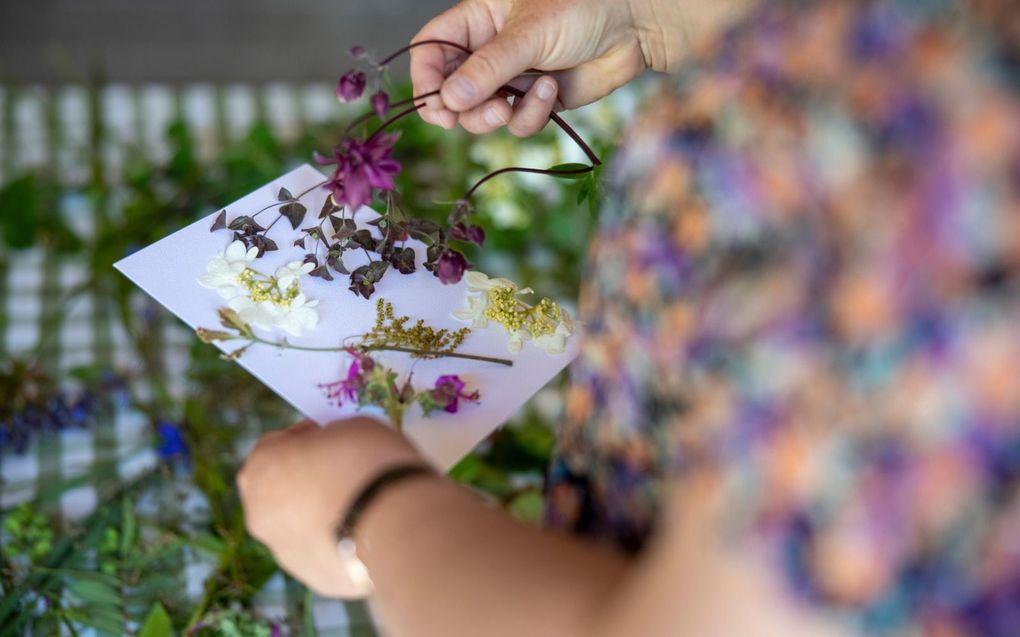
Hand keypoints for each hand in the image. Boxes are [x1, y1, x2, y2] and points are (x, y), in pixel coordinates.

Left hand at [237, 417, 423, 596]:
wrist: (393, 525)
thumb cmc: (370, 463)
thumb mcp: (353, 427)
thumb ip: (333, 437)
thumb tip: (334, 450)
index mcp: (261, 466)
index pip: (278, 443)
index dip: (307, 437)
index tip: (332, 437)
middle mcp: (260, 511)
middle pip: (281, 488)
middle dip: (307, 478)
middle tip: (343, 471)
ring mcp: (283, 549)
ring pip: (299, 524)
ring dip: (321, 513)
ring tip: (361, 505)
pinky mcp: (311, 575)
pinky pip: (321, 550)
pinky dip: (337, 541)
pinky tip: (366, 531)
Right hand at [410, 0, 653, 135]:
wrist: (634, 26)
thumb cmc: (583, 8)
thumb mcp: (527, 34)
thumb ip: (487, 69)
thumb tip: (448, 101)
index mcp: (478, 20)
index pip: (431, 49)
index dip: (425, 77)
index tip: (435, 104)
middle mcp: (489, 51)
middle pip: (451, 91)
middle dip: (461, 109)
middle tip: (471, 116)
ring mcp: (512, 78)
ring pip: (482, 115)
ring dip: (494, 117)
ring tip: (514, 104)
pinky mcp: (537, 102)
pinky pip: (518, 123)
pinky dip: (531, 115)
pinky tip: (552, 92)